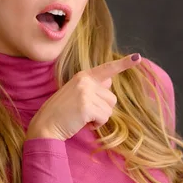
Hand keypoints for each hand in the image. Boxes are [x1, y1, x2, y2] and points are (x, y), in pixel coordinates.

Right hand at [26, 53, 141, 140]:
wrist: (46, 125)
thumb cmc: (62, 112)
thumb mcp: (76, 93)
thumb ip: (93, 86)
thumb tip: (109, 81)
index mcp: (83, 76)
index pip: (107, 68)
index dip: (124, 64)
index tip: (137, 58)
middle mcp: (85, 80)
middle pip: (112, 97)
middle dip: (103, 109)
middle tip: (85, 112)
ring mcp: (85, 92)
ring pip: (109, 109)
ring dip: (100, 117)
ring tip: (83, 117)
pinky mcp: (87, 106)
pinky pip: (104, 118)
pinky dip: (97, 125)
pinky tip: (84, 123)